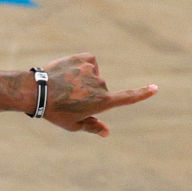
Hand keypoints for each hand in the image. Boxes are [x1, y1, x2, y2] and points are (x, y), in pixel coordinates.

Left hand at [43, 53, 157, 136]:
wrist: (37, 92)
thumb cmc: (54, 111)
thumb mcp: (73, 124)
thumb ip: (92, 126)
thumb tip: (106, 132)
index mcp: (103, 102)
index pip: (128, 97)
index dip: (143, 93)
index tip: (155, 87)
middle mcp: (102, 85)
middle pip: (100, 89)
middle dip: (88, 93)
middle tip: (68, 98)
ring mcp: (94, 70)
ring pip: (93, 75)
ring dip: (82, 80)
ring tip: (63, 86)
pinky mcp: (85, 58)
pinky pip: (89, 62)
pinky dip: (81, 66)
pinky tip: (68, 72)